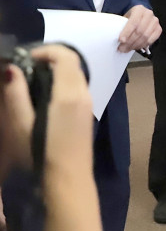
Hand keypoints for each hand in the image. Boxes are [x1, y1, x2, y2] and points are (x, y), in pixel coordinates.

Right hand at [0, 45, 93, 179]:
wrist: (69, 180)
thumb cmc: (41, 154)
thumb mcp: (20, 124)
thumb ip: (15, 94)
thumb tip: (11, 67)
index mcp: (69, 94)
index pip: (65, 56)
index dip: (45, 50)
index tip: (23, 58)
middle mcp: (84, 95)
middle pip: (72, 63)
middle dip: (49, 58)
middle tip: (23, 66)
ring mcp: (88, 104)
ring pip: (76, 75)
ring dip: (56, 70)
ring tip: (30, 79)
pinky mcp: (87, 114)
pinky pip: (77, 87)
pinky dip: (62, 81)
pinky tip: (44, 94)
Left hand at [119, 5, 161, 52]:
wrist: (140, 15)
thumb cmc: (131, 17)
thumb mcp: (124, 17)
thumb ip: (120, 25)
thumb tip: (113, 36)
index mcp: (139, 9)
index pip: (133, 22)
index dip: (127, 32)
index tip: (121, 40)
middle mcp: (148, 14)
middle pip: (140, 31)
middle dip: (130, 41)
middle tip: (122, 48)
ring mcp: (155, 22)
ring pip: (145, 37)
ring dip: (135, 45)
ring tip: (127, 49)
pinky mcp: (158, 29)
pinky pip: (151, 40)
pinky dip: (143, 45)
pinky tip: (136, 47)